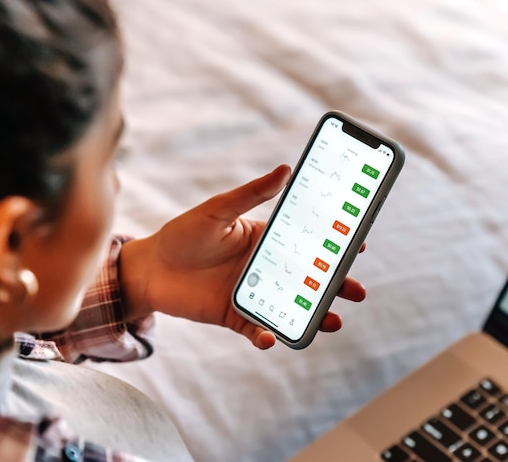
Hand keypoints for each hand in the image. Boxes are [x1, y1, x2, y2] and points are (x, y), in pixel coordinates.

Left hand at [118, 165, 366, 348]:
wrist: (148, 270)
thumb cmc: (182, 234)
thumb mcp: (217, 210)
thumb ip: (251, 195)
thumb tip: (286, 169)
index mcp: (266, 240)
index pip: (308, 243)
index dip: (334, 245)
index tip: (359, 245)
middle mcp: (265, 269)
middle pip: (309, 280)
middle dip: (336, 286)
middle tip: (358, 291)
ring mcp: (253, 295)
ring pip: (292, 308)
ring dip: (314, 316)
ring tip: (333, 320)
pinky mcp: (235, 317)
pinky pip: (257, 329)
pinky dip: (267, 336)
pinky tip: (271, 337)